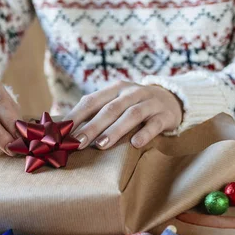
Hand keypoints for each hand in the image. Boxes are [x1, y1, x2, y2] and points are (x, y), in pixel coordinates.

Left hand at [65, 81, 182, 149]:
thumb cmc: (135, 105)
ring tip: (101, 145)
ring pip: (131, 115)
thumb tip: (65, 130)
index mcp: (115, 89)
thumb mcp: (117, 102)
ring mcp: (150, 103)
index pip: (91, 101)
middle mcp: (131, 92)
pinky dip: (144, 133)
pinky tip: (135, 144)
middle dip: (92, 126)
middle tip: (78, 142)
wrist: (172, 99)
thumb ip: (96, 113)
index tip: (62, 132)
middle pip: (109, 109)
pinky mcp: (165, 115)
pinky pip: (155, 124)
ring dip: (115, 130)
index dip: (76, 116)